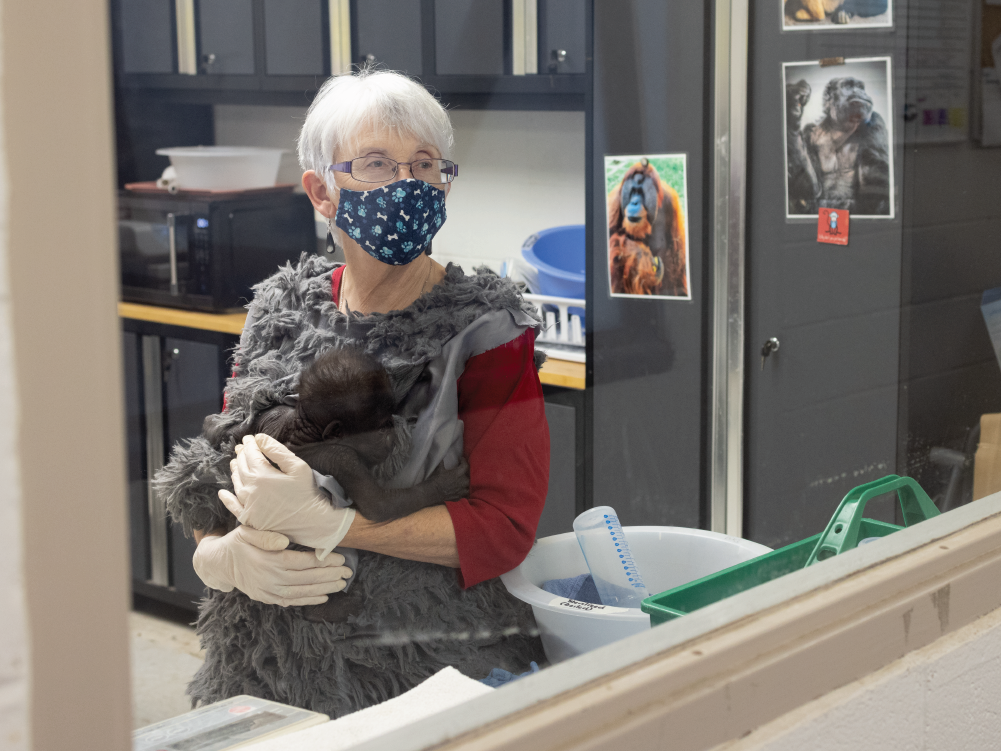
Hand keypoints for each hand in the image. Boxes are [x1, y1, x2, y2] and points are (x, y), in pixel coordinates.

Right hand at [192, 526, 352, 605]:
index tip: (341, 558)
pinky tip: (324, 597)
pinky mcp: (267, 599)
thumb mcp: (247, 531)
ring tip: (342, 584)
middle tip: (348, 573)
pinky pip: (291, 602)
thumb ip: (265, 535)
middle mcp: (269, 579)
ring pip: (301, 592)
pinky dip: (309, 601)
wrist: (220, 563)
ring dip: (324, 589)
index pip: (302, 562)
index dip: (323, 561)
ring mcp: (268, 592)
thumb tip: (284, 540)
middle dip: (330, 576)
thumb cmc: (238, 542)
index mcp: (268, 560)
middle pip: (306, 579)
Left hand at [218, 434, 354, 558]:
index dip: (250, 444)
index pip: (250, 454)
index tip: (250, 438)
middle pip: (241, 467)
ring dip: (235, 471)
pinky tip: (222, 493)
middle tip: (242, 447)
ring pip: (236, 484)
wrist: (312, 523)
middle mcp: (250, 490)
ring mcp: (248, 506)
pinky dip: (227, 499)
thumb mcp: (297, 466)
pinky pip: (233, 507)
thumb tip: (259, 438)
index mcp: (261, 475)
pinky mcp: (249, 519)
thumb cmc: (308, 493)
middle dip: (241, 455)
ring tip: (235, 463)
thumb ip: (277, 450)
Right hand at [429, 457, 469, 501]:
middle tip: (463, 472)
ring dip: (467, 484)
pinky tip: (460, 490)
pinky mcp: (458, 497)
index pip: (465, 466)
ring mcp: (460, 491)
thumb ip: (442, 462)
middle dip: (467, 474)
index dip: (464, 461)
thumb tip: (442, 457)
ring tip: (463, 482)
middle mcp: (461, 482)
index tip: (461, 459)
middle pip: (470, 477)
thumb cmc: (435, 480)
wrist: (431, 493)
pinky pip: (463, 494)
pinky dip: (462, 492)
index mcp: (457, 474)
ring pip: (468, 487)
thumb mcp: (439, 469)